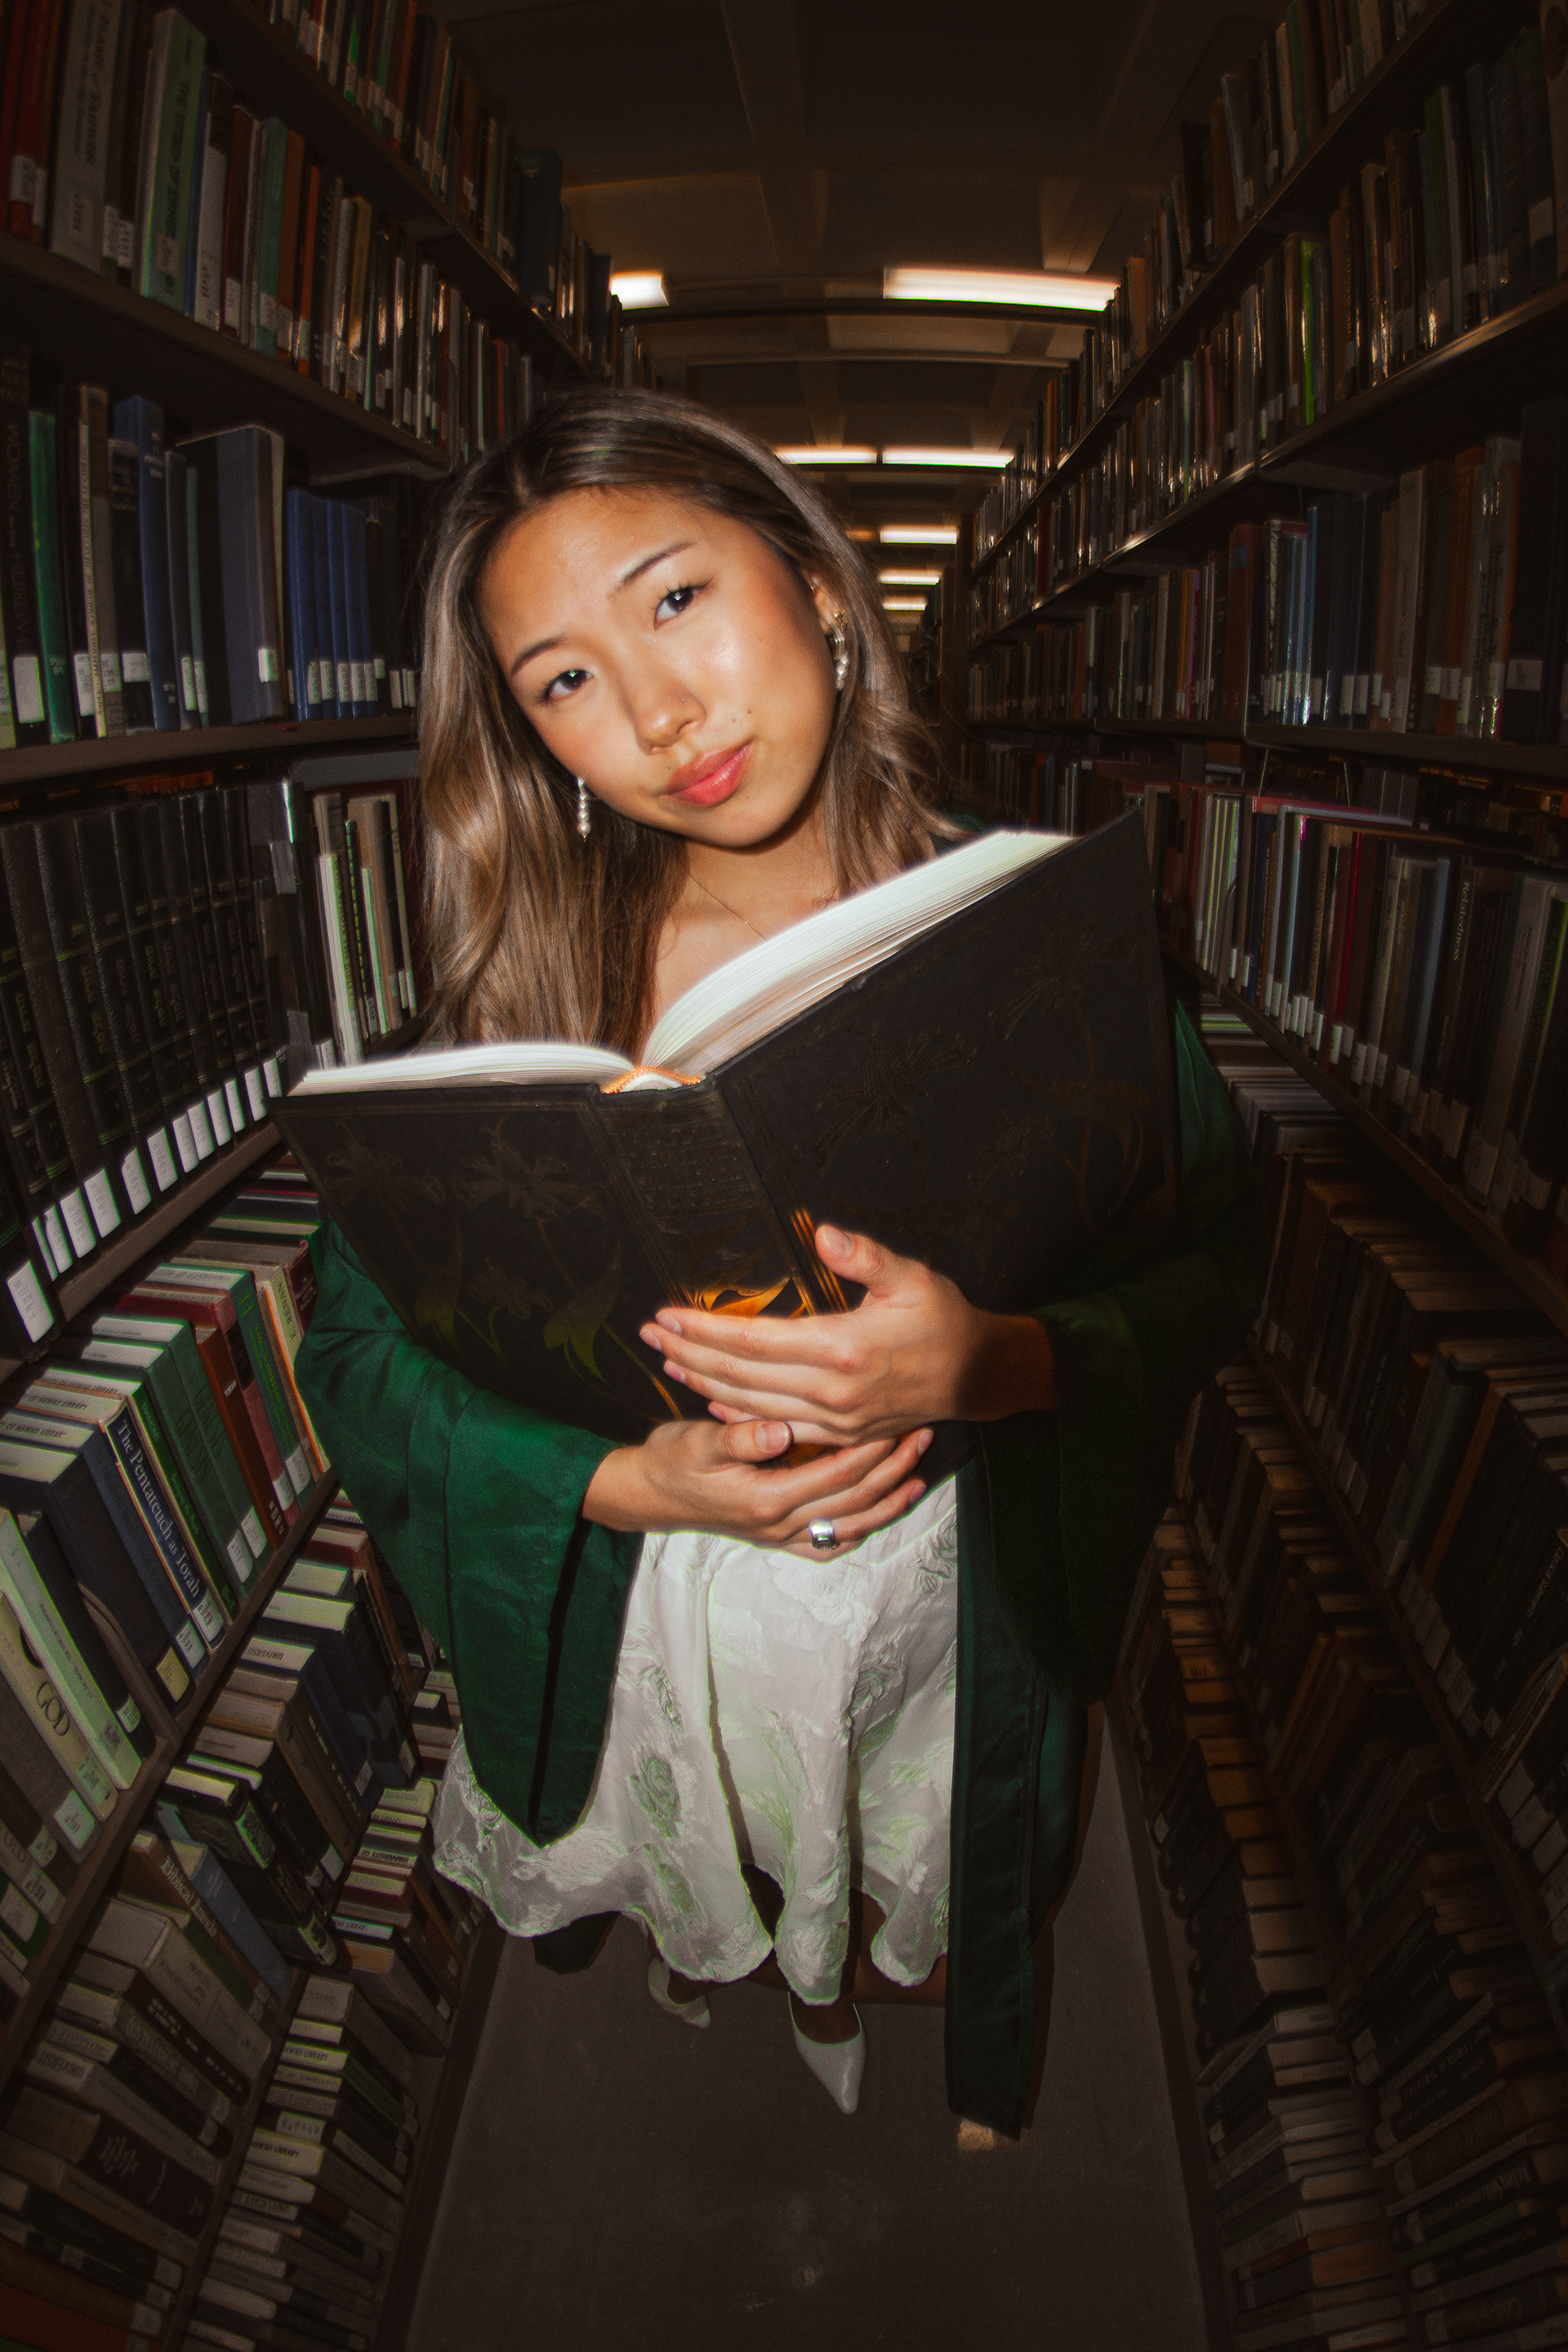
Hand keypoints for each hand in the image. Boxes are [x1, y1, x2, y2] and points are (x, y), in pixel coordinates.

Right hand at [581, 1413, 932, 1556]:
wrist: (647, 1494)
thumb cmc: (672, 1461)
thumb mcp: (697, 1442)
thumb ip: (740, 1438)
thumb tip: (780, 1431)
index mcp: (765, 1499)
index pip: (836, 1472)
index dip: (871, 1446)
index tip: (896, 1416)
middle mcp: (779, 1525)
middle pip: (853, 1500)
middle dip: (892, 1469)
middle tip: (921, 1436)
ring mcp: (780, 1536)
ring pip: (850, 1525)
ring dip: (887, 1501)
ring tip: (918, 1474)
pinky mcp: (777, 1538)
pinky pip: (829, 1543)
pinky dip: (860, 1528)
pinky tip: (880, 1511)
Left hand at [639, 1224, 1056, 1447]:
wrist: (978, 1376)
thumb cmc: (944, 1319)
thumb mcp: (912, 1277)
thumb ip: (864, 1256)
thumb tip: (823, 1231)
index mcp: (841, 1349)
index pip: (752, 1342)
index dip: (703, 1329)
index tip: (667, 1315)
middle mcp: (831, 1392)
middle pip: (740, 1376)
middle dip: (688, 1354)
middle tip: (650, 1336)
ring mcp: (834, 1420)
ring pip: (751, 1406)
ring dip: (704, 1385)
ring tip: (669, 1364)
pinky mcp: (840, 1434)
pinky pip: (777, 1428)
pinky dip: (739, 1415)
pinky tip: (714, 1402)